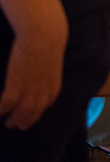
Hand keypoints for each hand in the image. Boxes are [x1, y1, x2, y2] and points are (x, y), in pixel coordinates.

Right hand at [0, 11, 67, 129]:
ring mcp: (29, 89)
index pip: (46, 104)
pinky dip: (2, 111)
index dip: (38, 111)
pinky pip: (8, 103)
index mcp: (53, 85)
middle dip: (26, 121)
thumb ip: (47, 70)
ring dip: (15, 119)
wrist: (43, 36)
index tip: (31, 115)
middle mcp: (42, 91)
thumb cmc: (47, 43)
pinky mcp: (16, 84)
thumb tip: (40, 70)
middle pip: (34, 111)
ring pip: (22, 112)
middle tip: (17, 125)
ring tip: (8, 123)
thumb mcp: (51, 60)